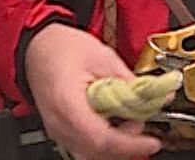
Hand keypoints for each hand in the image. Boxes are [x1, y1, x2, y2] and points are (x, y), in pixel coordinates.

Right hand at [23, 24, 160, 159]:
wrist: (38, 46)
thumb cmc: (61, 47)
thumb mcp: (103, 57)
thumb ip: (130, 82)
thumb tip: (157, 96)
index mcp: (67, 102)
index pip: (101, 139)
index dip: (130, 144)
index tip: (151, 141)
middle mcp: (59, 123)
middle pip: (97, 152)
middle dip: (126, 144)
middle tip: (139, 121)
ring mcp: (58, 130)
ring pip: (91, 155)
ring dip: (116, 145)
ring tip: (126, 120)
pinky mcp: (61, 131)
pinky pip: (85, 148)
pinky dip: (104, 142)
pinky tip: (113, 124)